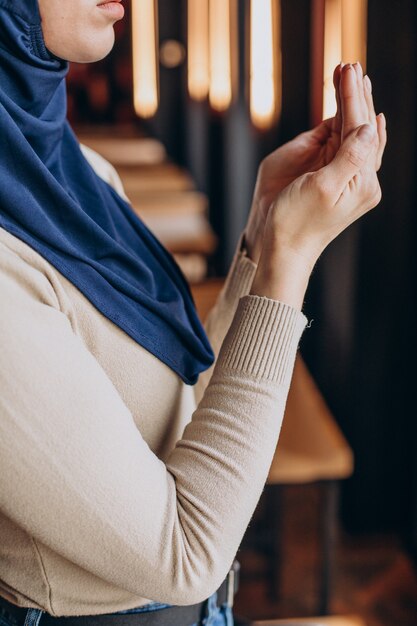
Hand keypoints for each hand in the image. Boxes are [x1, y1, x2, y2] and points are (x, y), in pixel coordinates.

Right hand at [245, 63, 386, 263]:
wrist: (280, 246)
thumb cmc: (296, 222)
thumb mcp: (323, 188)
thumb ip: (349, 157)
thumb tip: (372, 126)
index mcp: (362, 181)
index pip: (360, 129)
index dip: (353, 97)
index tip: (349, 70)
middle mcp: (358, 176)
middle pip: (361, 127)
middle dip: (355, 95)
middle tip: (351, 65)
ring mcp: (344, 175)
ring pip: (352, 133)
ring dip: (350, 104)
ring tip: (349, 75)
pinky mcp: (328, 176)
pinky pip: (341, 144)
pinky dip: (342, 121)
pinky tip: (346, 108)